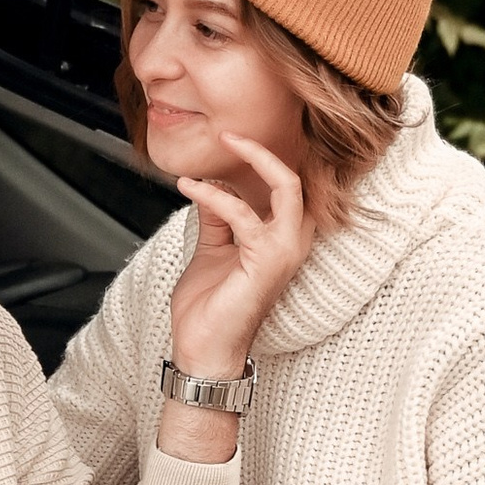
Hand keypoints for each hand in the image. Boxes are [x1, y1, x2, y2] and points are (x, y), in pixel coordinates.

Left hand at [167, 133, 311, 382]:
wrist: (203, 349)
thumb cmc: (209, 309)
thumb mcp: (211, 250)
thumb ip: (216, 219)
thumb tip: (212, 187)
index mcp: (280, 241)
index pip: (287, 189)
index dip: (264, 161)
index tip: (230, 143)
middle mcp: (291, 244)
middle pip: (296, 180)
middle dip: (264, 151)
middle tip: (230, 135)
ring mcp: (283, 252)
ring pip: (286, 186)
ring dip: (249, 161)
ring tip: (216, 148)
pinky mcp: (265, 261)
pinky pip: (242, 214)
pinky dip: (212, 195)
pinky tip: (189, 188)